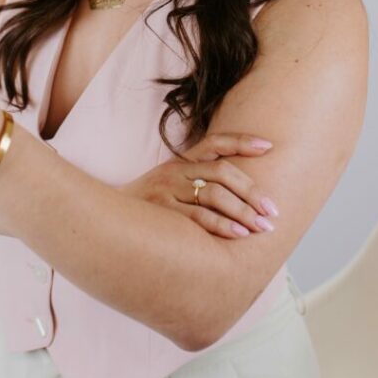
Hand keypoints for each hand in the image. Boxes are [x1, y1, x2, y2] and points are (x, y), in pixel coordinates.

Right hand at [118, 132, 279, 238]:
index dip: (242, 142)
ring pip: (213, 194)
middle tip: (273, 210)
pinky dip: (222, 225)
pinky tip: (239, 235)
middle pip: (222, 171)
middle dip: (252, 191)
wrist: (104, 219)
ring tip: (263, 226)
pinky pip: (198, 216)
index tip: (269, 147)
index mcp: (180, 161)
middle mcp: (175, 171)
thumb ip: (196, 182)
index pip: (215, 143)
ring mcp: (167, 189)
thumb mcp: (168, 185)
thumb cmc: (146, 207)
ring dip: (243, 211)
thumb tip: (237, 193)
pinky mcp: (161, 210)